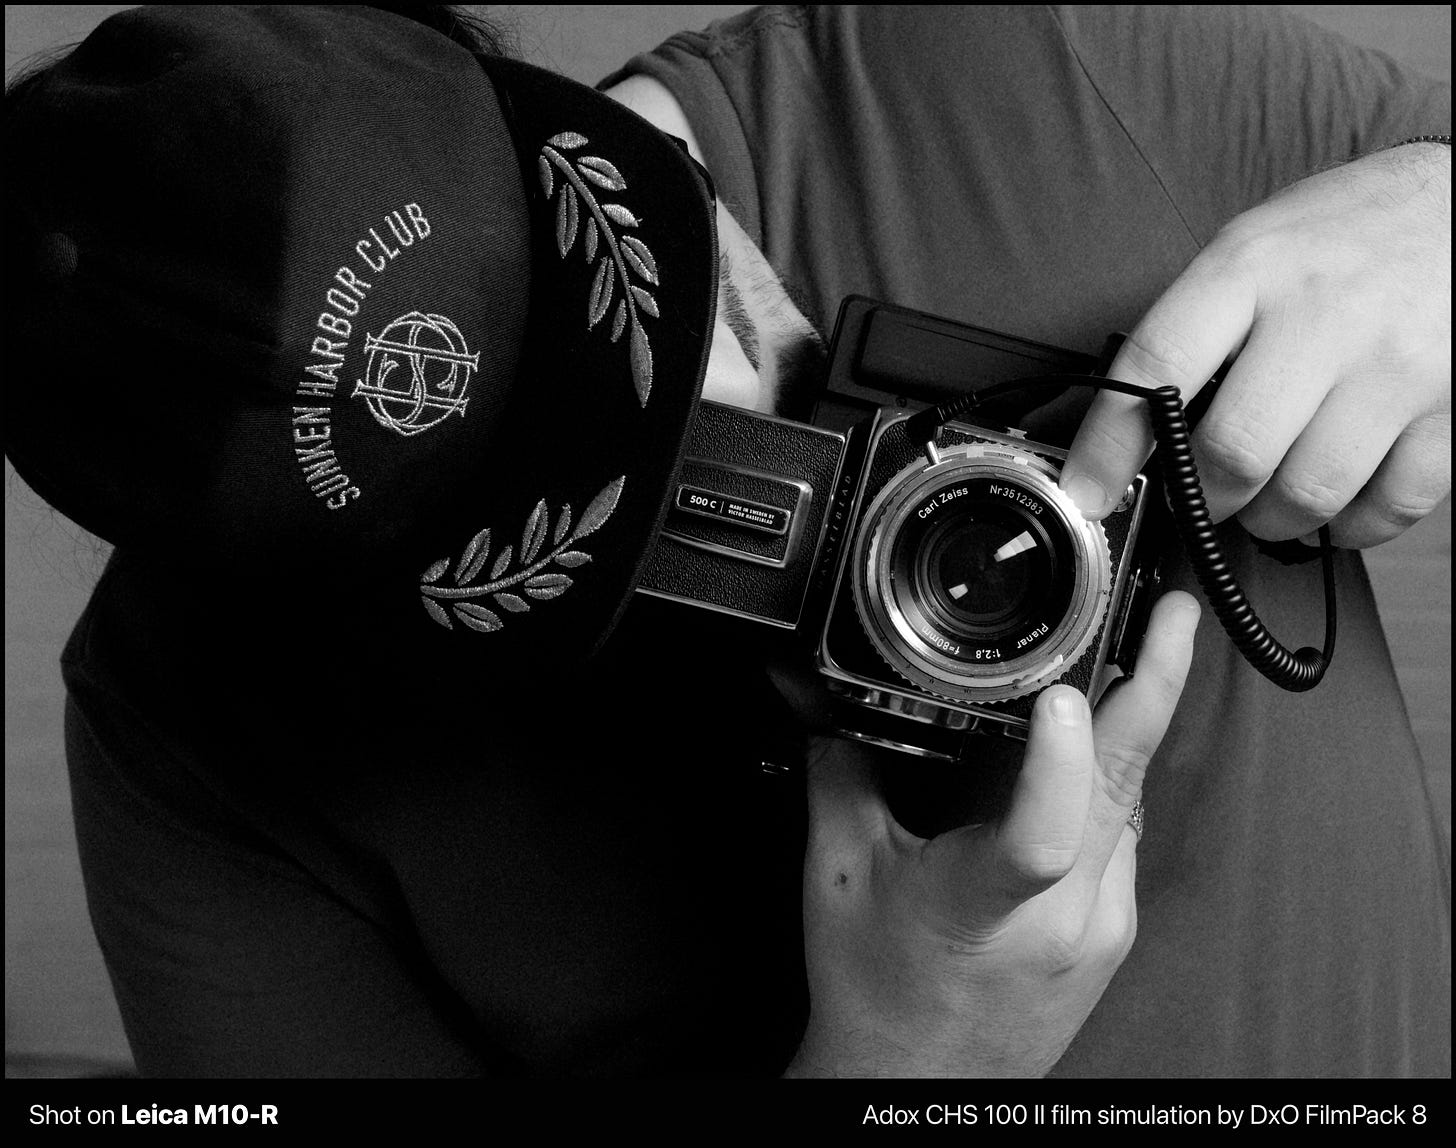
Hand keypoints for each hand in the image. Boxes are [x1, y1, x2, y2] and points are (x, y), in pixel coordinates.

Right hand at [785, 592, 1198, 1077]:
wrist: (918, 1083)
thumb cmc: (878, 998)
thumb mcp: (839, 874)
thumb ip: (837, 773)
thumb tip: (825, 702)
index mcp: (986, 905)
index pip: (1041, 836)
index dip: (1059, 761)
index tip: (1061, 691)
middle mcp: (1064, 918)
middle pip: (1124, 787)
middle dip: (1156, 685)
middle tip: (1173, 614)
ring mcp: (1103, 925)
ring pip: (1136, 803)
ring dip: (1138, 726)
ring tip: (1148, 647)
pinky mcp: (1116, 931)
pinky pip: (1128, 832)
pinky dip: (1114, 776)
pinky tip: (1095, 744)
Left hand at [1060, 143, 1450, 548]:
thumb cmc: (1349, 232)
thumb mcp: (1255, 247)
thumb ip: (1196, 328)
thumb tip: (1133, 429)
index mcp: (1252, 268)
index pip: (1157, 367)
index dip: (1108, 447)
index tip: (1087, 492)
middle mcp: (1322, 315)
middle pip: (1232, 453)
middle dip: (1203, 497)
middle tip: (1205, 494)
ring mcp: (1393, 365)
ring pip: (1306, 493)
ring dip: (1271, 519)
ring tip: (1266, 500)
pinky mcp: (1452, 407)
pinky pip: (1389, 506)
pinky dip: (1351, 526)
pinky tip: (1338, 505)